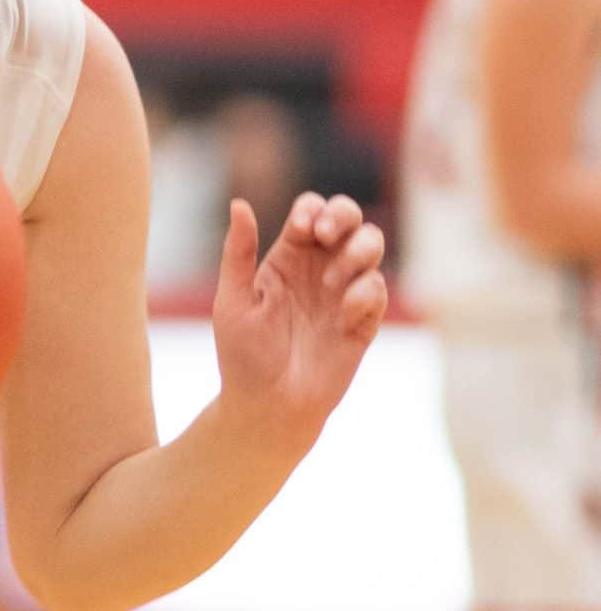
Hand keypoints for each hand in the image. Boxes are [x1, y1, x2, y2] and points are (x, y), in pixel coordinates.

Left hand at [211, 190, 388, 452]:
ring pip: (371, 245)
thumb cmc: (243, 356)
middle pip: (348, 218)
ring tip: (335, 279)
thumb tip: (238, 203)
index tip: (302, 230)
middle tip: (326, 235)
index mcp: (287, 257)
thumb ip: (238, 252)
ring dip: (359, 249)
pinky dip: (365, 293)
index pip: (309, 212)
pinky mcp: (363, 322)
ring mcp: (344, 292)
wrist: (269, 407)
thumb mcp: (233, 300)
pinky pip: (377, 290)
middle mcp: (319, 268)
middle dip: (344, 214)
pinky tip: (345, 315)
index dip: (311, 210)